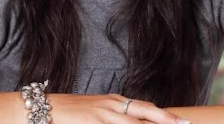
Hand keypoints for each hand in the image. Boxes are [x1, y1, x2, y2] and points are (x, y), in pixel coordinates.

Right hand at [48, 93, 187, 123]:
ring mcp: (102, 114)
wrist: (42, 109)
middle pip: (146, 112)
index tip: (180, 121)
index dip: (164, 115)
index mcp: (115, 102)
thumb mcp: (96, 112)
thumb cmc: (71, 113)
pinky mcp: (92, 123)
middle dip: (166, 120)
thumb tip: (130, 122)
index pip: (146, 108)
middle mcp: (112, 105)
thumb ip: (114, 117)